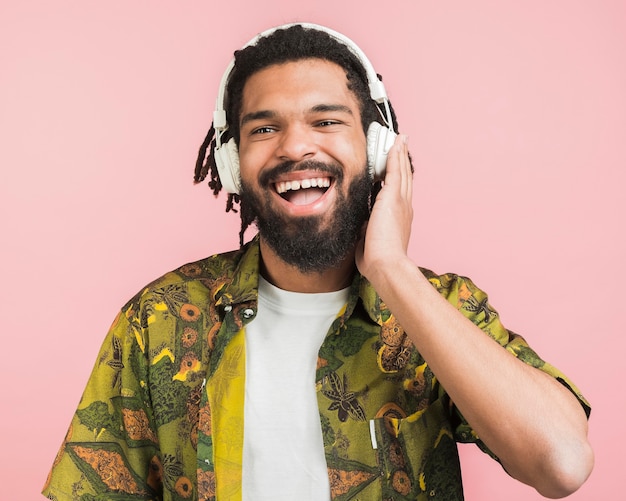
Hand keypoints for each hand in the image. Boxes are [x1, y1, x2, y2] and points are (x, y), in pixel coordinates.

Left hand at [355, 134, 413, 282]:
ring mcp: (400, 201)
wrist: (386, 264)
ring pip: (401, 171)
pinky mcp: (393, 198)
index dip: (398, 178)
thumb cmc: (377, 260)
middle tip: (401, 145)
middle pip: (404, 178)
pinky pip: (395, 170)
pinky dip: (395, 156)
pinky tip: (395, 143)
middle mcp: (404, 207)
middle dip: (402, 161)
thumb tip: (360, 226)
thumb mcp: (369, 241)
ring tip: (400, 139)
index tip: (396, 168)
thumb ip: (366, 230)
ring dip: (400, 153)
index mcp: (399, 218)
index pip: (399, 192)